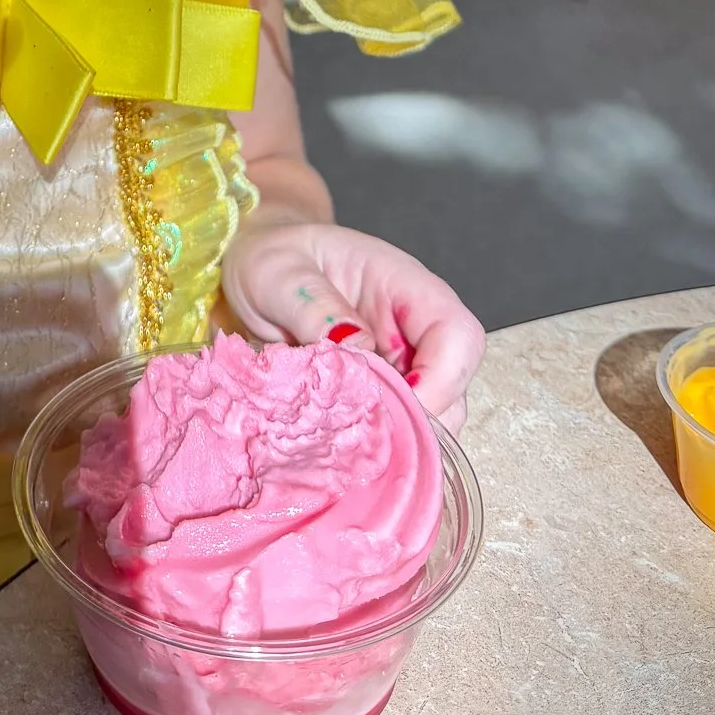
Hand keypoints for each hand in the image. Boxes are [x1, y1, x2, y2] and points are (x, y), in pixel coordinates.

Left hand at [220, 219, 484, 433]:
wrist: (257, 272)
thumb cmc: (274, 262)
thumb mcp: (281, 275)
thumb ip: (315, 308)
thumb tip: (356, 350)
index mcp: (403, 286)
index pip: (457, 334)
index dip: (442, 380)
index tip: (396, 408)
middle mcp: (413, 330)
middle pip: (454, 388)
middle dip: (421, 424)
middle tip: (364, 443)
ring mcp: (399, 367)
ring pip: (432, 419)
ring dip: (399, 442)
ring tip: (345, 448)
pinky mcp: (379, 397)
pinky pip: (397, 431)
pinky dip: (377, 448)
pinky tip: (340, 451)